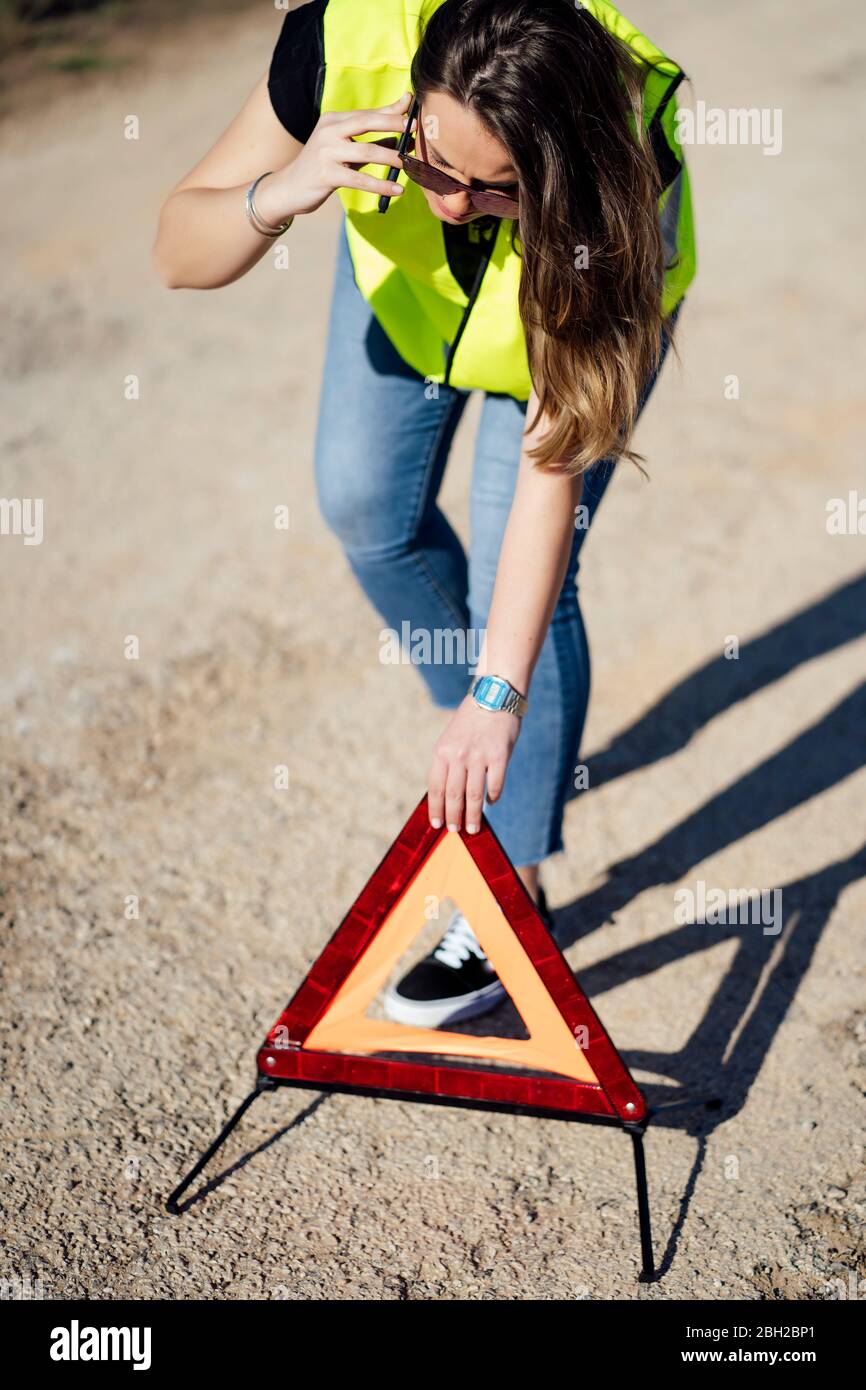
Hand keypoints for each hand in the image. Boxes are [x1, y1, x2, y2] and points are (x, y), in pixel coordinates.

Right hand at [256, 92, 411, 222]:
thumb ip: (373, 138)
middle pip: (367, 122)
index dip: (392, 112)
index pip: (368, 113)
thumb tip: (405, 132)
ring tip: (410, 164)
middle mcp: (329, 130)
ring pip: (367, 152)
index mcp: (334, 120)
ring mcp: (326, 152)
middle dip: (393, 124)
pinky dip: (381, 185)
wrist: (288, 188)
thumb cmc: (324, 167)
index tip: (413, 108)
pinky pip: (360, 180)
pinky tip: (397, 190)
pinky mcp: (326, 175)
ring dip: (392, 158)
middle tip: (416, 130)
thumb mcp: (347, 149)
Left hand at [427, 695, 520, 833]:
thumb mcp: (451, 738)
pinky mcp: (500, 756)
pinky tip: (491, 802)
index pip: (435, 788)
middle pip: (453, 795)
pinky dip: (492, 797)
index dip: (435, 809)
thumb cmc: (472, 721)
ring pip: (474, 795)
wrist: (494, 695)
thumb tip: (447, 796)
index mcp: (442, 751)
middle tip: (455, 831)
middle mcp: (458, 755)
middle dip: (453, 817)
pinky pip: (495, 785)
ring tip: (473, 828)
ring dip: (473, 815)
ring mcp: (479, 756)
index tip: (436, 824)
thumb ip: (448, 763)